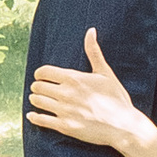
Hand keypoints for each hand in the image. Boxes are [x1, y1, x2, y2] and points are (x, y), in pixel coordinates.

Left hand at [26, 28, 151, 156]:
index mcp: (74, 78)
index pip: (43, 71)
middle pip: (37, 86)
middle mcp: (66, 93)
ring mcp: (64, 110)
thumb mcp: (105, 73)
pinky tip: (32, 115)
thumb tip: (91, 30)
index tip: (42, 77)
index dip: (40, 74)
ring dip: (35, 100)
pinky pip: (40, 120)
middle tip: (40, 89)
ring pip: (37, 102)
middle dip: (38, 87)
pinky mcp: (64, 126)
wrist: (123, 126)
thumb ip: (93, 52)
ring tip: (38, 100)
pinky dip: (34, 117)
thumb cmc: (116, 98)